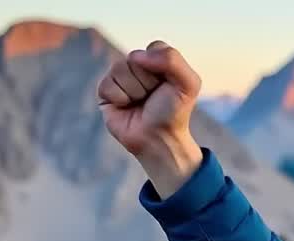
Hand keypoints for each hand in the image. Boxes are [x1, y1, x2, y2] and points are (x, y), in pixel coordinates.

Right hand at [97, 41, 203, 197]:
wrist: (158, 139)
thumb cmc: (173, 112)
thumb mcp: (188, 84)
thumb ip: (172, 60)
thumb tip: (137, 55)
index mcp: (159, 62)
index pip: (155, 48)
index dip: (163, 69)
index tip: (170, 86)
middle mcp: (139, 67)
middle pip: (135, 58)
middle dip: (148, 81)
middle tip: (153, 97)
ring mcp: (121, 78)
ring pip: (120, 69)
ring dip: (134, 90)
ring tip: (140, 102)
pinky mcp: (106, 91)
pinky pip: (107, 84)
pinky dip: (120, 98)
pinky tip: (126, 107)